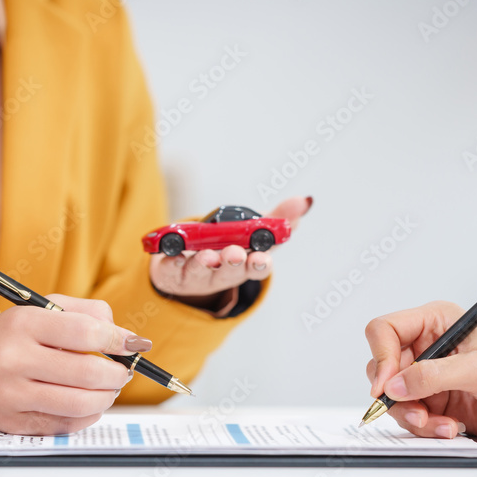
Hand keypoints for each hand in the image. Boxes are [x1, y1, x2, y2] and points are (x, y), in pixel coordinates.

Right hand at [0, 296, 150, 434]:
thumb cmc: (9, 338)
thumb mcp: (40, 311)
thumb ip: (85, 314)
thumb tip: (126, 337)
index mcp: (23, 324)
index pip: (85, 332)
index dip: (117, 340)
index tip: (133, 345)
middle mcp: (14, 360)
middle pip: (88, 373)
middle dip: (117, 374)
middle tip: (123, 372)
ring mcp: (12, 395)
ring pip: (81, 404)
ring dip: (107, 397)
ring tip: (109, 389)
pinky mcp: (13, 423)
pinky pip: (66, 425)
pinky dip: (88, 415)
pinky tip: (90, 404)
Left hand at [148, 196, 311, 310]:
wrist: (185, 271)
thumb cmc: (226, 249)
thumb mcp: (254, 234)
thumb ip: (279, 218)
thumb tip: (306, 200)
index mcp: (244, 265)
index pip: (257, 268)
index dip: (260, 265)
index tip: (263, 259)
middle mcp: (222, 273)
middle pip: (229, 271)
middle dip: (233, 263)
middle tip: (235, 255)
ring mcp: (197, 275)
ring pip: (201, 271)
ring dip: (205, 264)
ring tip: (208, 256)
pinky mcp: (172, 271)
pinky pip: (170, 267)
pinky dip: (171, 260)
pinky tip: (173, 253)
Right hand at [365, 301, 476, 444]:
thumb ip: (433, 376)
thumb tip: (395, 385)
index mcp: (435, 322)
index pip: (385, 330)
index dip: (380, 357)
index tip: (386, 386)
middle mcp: (426, 346)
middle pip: (382, 368)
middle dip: (397, 395)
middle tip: (417, 412)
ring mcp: (428, 376)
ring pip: (393, 397)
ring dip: (413, 416)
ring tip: (440, 424)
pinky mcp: (432, 401)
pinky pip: (409, 416)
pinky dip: (425, 427)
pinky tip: (449, 427)